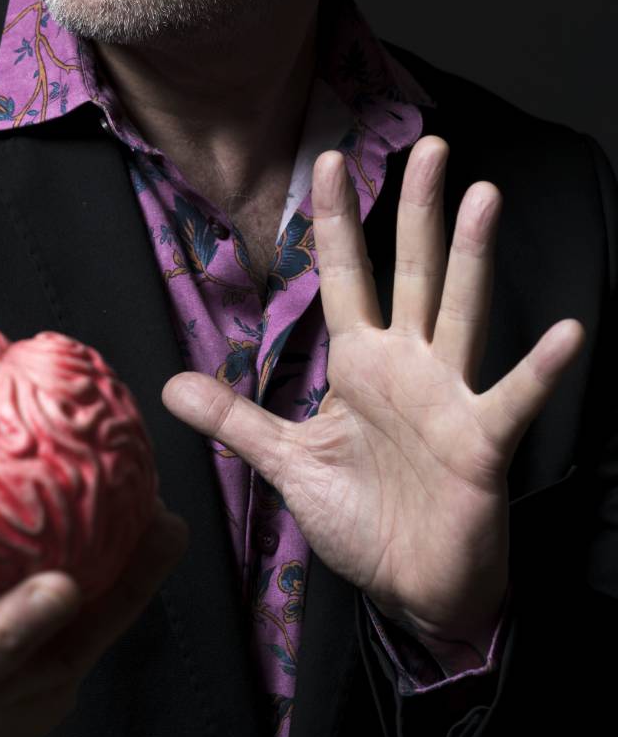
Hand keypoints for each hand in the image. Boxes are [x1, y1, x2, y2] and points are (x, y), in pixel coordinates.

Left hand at [161, 136, 584, 649]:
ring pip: (461, 311)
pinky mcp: (481, 443)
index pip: (345, 275)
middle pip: (413, 271)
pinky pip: (511, 399)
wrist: (412, 590)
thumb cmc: (362, 520)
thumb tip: (170, 386)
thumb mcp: (288, 464)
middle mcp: (408, 365)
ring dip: (472, 255)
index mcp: (361, 362)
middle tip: (430, 145)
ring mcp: (448, 397)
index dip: (337, 220)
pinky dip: (539, 369)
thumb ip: (236, 420)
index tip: (328, 157)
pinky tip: (565, 332)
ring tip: (485, 195)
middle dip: (416, 209)